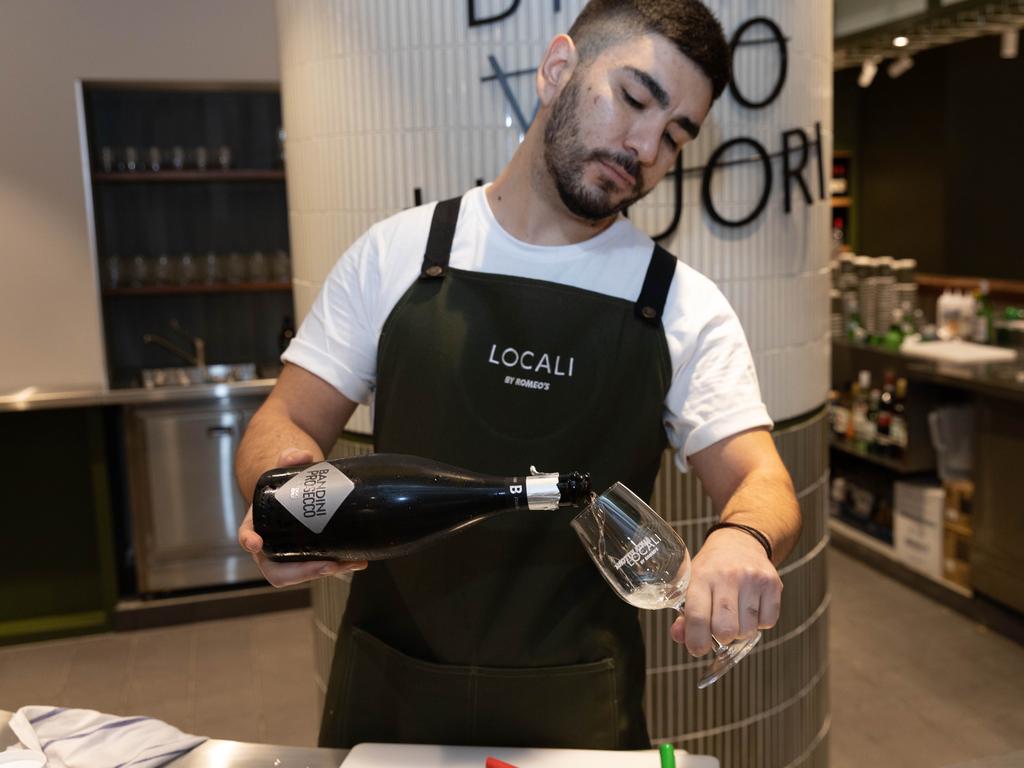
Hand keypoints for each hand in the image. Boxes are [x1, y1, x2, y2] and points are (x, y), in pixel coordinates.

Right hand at [237, 447, 367, 586]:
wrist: (297, 492)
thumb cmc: (285, 484)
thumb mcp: (285, 468)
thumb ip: (290, 457)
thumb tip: (303, 455)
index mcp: (258, 525)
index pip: (246, 536)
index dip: (250, 541)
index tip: (257, 544)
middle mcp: (270, 546)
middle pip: (277, 570)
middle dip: (302, 571)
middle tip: (326, 565)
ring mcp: (289, 555)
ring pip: (302, 573)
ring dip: (326, 571)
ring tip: (350, 562)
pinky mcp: (307, 558)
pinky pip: (318, 568)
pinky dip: (338, 566)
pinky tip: (357, 560)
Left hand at [670, 528, 781, 655]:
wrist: (739, 541)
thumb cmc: (711, 569)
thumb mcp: (691, 583)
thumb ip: (684, 614)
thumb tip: (680, 637)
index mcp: (701, 576)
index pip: (697, 617)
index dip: (697, 641)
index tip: (697, 649)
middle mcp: (727, 576)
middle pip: (725, 629)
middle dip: (721, 638)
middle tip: (719, 628)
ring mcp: (752, 578)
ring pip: (748, 630)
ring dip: (741, 630)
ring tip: (735, 613)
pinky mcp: (772, 583)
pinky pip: (768, 622)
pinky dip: (759, 622)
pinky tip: (751, 607)